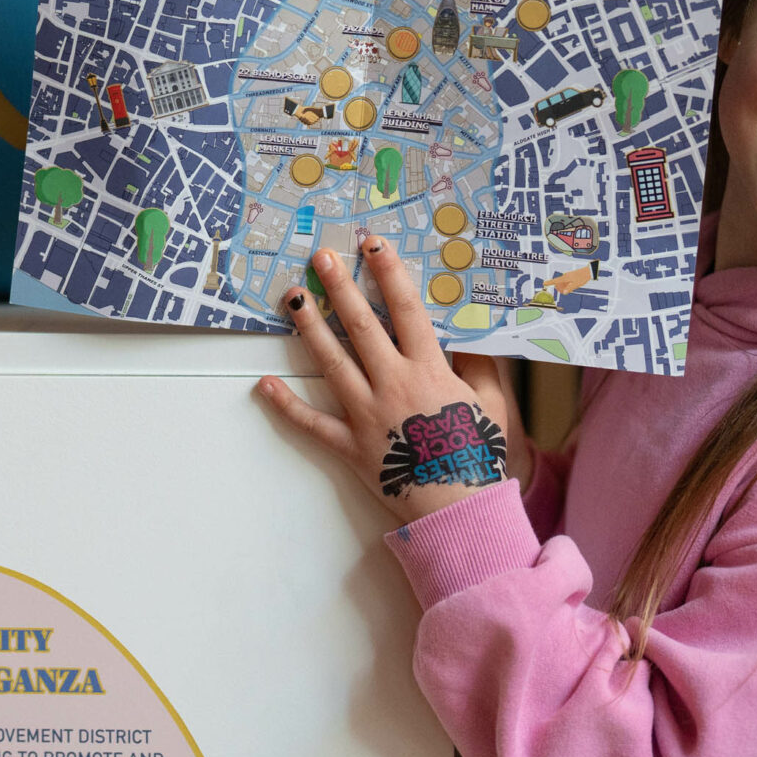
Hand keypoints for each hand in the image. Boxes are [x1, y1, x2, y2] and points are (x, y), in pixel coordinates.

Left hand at [257, 238, 526, 525]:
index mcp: (430, 371)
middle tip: (320, 259)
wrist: (461, 512)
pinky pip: (312, 423)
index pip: (407, 310)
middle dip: (340, 288)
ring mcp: (367, 415)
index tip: (372, 244)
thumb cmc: (478, 457)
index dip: (389, 273)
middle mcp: (394, 385)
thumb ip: (480, 369)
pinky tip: (263, 384)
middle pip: (362, 327)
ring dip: (310, 329)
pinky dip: (286, 405)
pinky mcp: (350, 446)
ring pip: (332, 363)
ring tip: (293, 299)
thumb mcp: (494, 406)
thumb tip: (466, 339)